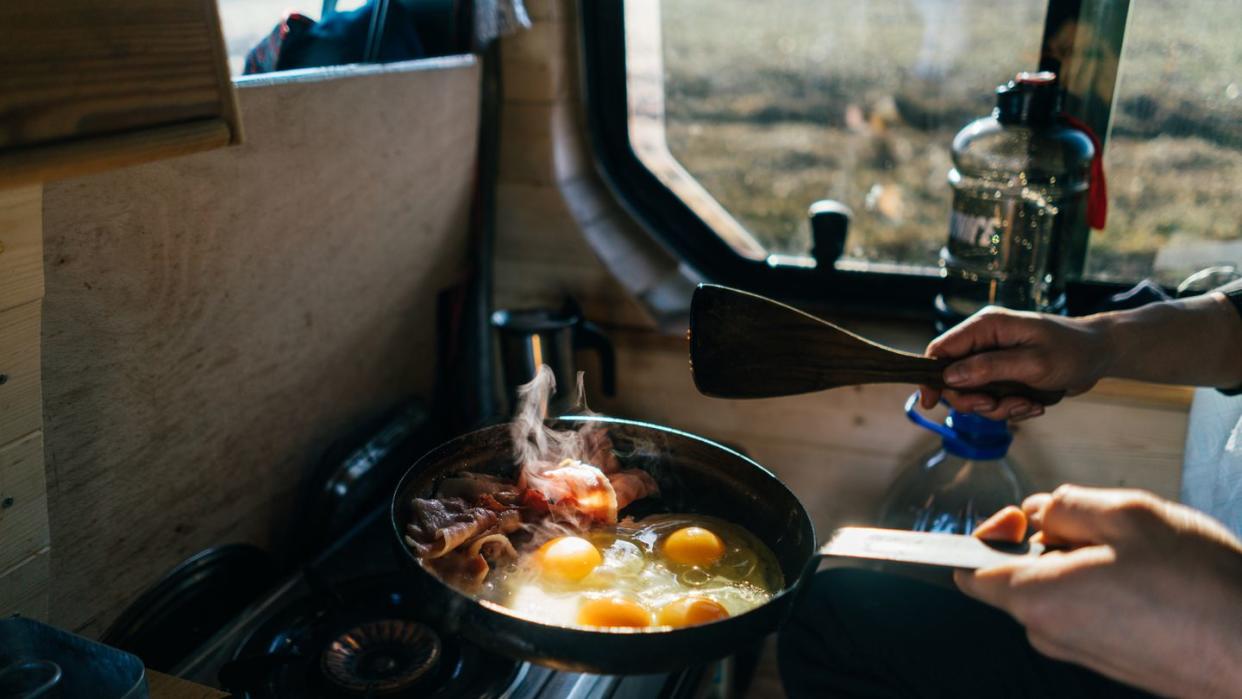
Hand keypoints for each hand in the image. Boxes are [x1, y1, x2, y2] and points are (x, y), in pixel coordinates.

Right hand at [919, 307, 1112, 420]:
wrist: (1102, 354)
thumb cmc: (1072, 351)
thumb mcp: (1032, 363)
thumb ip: (989, 368)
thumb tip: (949, 376)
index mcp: (987, 327)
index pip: (941, 349)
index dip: (931, 376)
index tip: (931, 402)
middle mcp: (985, 341)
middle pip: (954, 377)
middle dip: (974, 399)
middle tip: (998, 406)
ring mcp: (994, 359)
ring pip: (974, 393)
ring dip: (998, 408)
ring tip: (1028, 405)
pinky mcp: (1004, 374)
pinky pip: (993, 399)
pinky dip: (1010, 408)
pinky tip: (1033, 404)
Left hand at [957, 485, 1241, 697]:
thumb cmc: (1199, 588)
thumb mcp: (1128, 515)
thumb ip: (1066, 505)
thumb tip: (1038, 513)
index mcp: (1038, 598)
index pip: (972, 571)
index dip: (991, 535)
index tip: (1024, 517)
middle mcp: (1050, 633)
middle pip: (1020, 574)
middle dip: (1052, 541)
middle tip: (1106, 528)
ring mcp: (1080, 650)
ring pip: (1060, 589)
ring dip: (1086, 562)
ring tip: (1140, 556)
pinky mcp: (1111, 659)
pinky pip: (1089, 610)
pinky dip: (1108, 587)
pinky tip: (1152, 579)